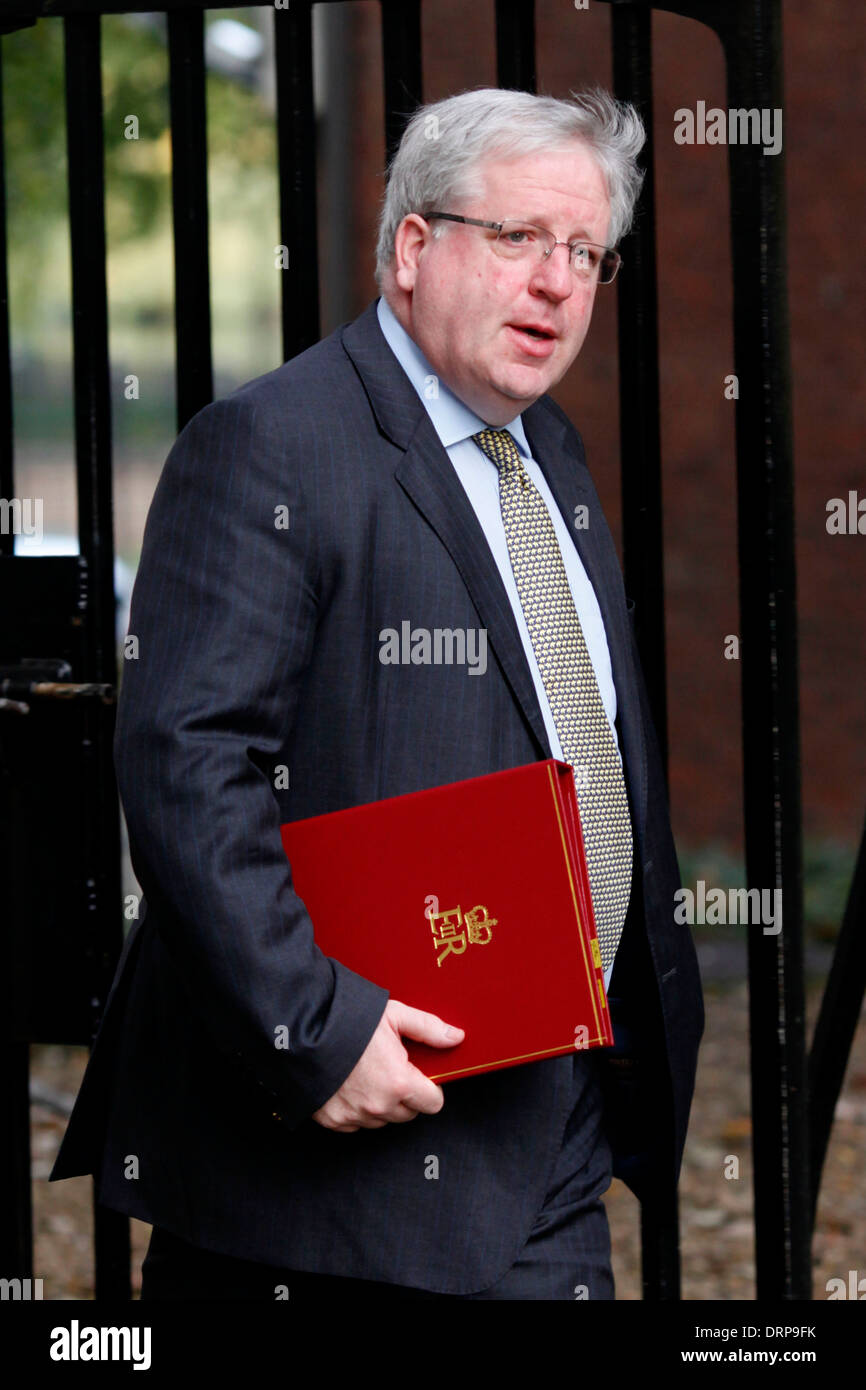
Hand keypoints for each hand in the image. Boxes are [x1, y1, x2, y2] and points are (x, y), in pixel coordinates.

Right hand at [311, 1000, 464, 1131]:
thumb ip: (428, 1028)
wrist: (301, 1032)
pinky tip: (350, 1085)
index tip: (420, 1076)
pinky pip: (356, 1124)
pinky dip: (357, 1109)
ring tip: (368, 1075)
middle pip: (409, 1114)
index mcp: (399, 1083)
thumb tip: (456, 1037)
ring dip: (381, 1104)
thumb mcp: (394, 1015)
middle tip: (391, 1069)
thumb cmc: (348, 1021)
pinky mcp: (333, 1121)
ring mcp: (354, 1117)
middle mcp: (379, 1106)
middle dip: (406, 1096)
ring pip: (382, 1120)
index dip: (430, 1088)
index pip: (433, 1103)